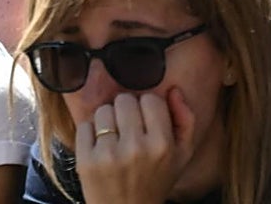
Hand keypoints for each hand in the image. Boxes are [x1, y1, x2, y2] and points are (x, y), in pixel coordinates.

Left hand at [75, 90, 196, 203]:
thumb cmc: (155, 181)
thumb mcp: (181, 155)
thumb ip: (186, 120)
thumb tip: (173, 89)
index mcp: (162, 145)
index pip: (150, 99)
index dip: (147, 109)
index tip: (145, 123)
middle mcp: (136, 148)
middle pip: (124, 100)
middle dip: (125, 112)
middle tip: (128, 131)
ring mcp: (109, 155)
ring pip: (103, 110)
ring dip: (107, 121)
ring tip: (113, 140)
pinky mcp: (86, 161)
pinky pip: (85, 126)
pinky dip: (90, 134)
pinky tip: (99, 149)